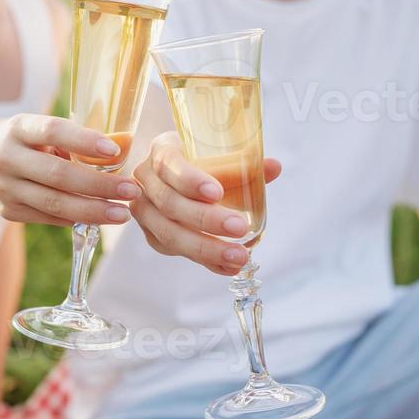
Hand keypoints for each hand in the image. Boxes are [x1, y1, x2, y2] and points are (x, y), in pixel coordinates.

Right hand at [0, 113, 140, 225]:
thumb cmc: (20, 140)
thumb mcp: (36, 128)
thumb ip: (68, 140)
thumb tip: (118, 156)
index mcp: (18, 129)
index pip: (52, 131)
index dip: (84, 141)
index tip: (115, 151)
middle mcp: (7, 158)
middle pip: (58, 176)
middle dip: (99, 186)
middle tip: (131, 190)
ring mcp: (4, 188)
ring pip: (54, 204)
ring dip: (94, 211)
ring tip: (123, 213)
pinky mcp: (7, 212)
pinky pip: (48, 218)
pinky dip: (77, 219)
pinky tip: (100, 218)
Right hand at [131, 131, 280, 275]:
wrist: (173, 174)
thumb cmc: (197, 159)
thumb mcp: (215, 154)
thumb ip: (241, 163)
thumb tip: (273, 167)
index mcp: (161, 152)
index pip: (168, 165)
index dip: (190, 180)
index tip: (216, 193)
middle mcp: (145, 182)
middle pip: (170, 204)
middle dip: (205, 219)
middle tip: (239, 228)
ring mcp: (145, 212)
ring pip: (169, 234)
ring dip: (206, 248)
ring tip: (238, 256)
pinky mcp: (153, 236)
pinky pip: (178, 252)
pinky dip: (206, 261)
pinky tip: (229, 266)